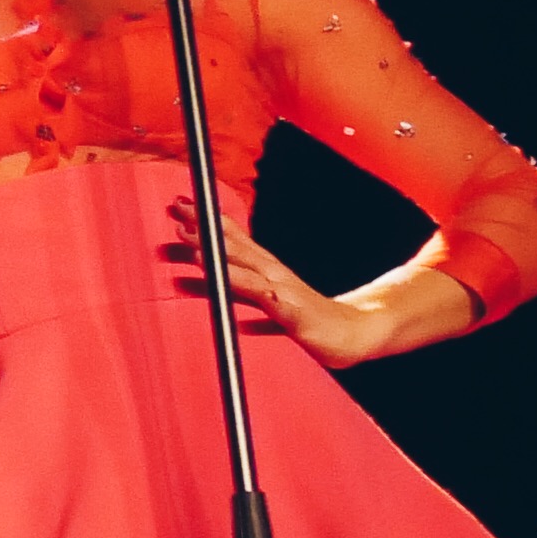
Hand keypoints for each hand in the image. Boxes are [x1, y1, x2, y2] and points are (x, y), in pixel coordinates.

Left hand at [171, 200, 383, 365]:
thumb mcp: (262, 299)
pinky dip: (265, 299)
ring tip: (198, 253)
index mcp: (265, 270)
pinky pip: (278, 308)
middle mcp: (274, 276)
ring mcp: (287, 295)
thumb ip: (231, 288)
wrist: (357, 333)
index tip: (179, 204)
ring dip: (225, 264)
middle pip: (236, 250)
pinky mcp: (298, 318)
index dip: (207, 222)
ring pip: (251, 276)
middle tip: (179, 213)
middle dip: (207, 232)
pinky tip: (251, 293)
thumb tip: (195, 279)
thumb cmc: (305, 317)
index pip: (233, 239)